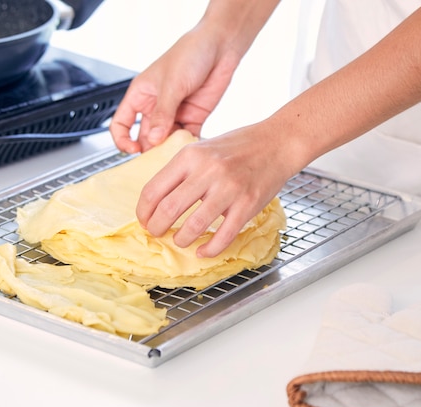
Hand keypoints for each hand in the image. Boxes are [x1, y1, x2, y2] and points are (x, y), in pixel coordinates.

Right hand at [109, 24, 240, 152]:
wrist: (220, 46)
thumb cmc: (190, 54)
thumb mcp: (171, 85)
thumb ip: (162, 114)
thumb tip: (153, 139)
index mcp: (141, 95)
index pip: (121, 124)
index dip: (122, 139)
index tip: (132, 150)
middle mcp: (155, 107)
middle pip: (144, 137)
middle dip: (148, 150)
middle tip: (155, 162)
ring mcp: (174, 114)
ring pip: (164, 141)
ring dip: (168, 150)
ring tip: (173, 157)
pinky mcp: (192, 118)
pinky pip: (185, 138)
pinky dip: (185, 146)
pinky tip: (188, 149)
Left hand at [136, 123, 295, 257]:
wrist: (277, 142)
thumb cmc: (237, 146)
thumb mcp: (201, 149)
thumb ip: (181, 171)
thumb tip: (156, 202)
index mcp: (190, 156)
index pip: (153, 189)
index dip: (143, 211)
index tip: (144, 220)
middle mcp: (207, 171)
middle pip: (168, 209)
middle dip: (157, 228)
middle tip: (157, 233)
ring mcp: (228, 188)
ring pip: (193, 226)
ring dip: (181, 240)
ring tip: (180, 241)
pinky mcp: (248, 204)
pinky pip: (223, 236)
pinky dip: (209, 249)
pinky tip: (203, 251)